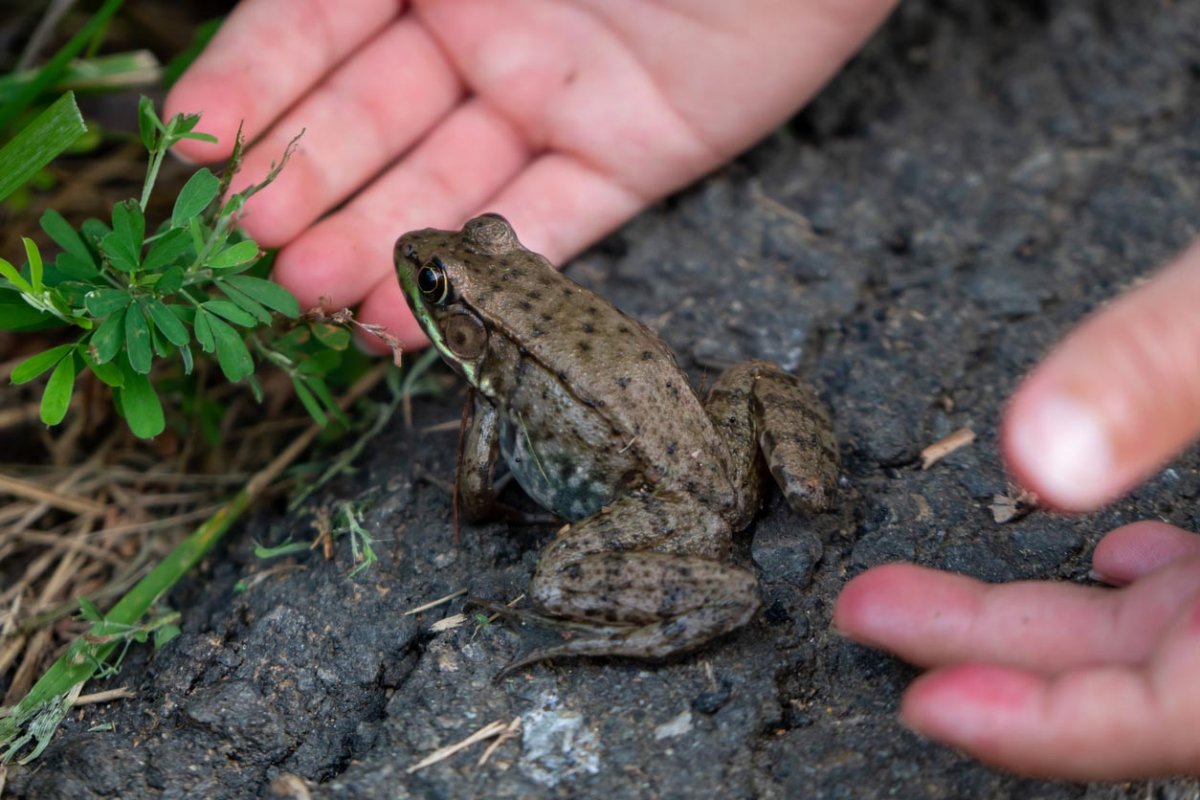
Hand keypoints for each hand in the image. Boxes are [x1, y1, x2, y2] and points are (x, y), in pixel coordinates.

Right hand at [165, 0, 894, 349]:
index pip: (316, 24)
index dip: (256, 85)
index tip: (199, 146)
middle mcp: (482, 29)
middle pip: (372, 118)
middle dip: (309, 183)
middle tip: (253, 246)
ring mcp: (554, 98)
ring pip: (447, 183)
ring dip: (379, 245)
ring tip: (318, 297)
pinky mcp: (631, 155)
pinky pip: (549, 220)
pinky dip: (487, 270)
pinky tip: (419, 317)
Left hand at [836, 241, 1199, 779]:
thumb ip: (1173, 364)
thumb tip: (1037, 455)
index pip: (1183, 718)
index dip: (1050, 726)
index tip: (927, 703)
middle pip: (1156, 679)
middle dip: (1002, 653)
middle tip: (872, 613)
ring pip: (1181, 636)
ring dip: (1049, 615)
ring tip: (924, 590)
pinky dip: (1159, 586)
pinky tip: (1104, 556)